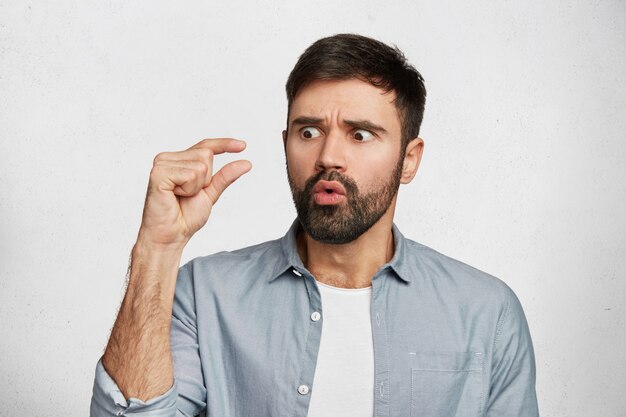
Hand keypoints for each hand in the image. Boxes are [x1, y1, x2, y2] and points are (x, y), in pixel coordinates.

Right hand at [137, 138, 251, 248]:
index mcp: (180, 161)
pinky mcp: (158, 173)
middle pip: (206, 155)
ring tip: (180, 196)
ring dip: (195, 187)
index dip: (224, 144)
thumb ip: (225, 176)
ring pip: (200, 166)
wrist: (171, 235)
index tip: (243, 145)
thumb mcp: (211, 193)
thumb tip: (246, 163)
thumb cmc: (185, 217)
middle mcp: (169, 158)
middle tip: (188, 195)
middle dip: (205, 179)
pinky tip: (174, 195)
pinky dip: (188, 189)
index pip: (205, 146)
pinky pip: (189, 175)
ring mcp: (162, 163)